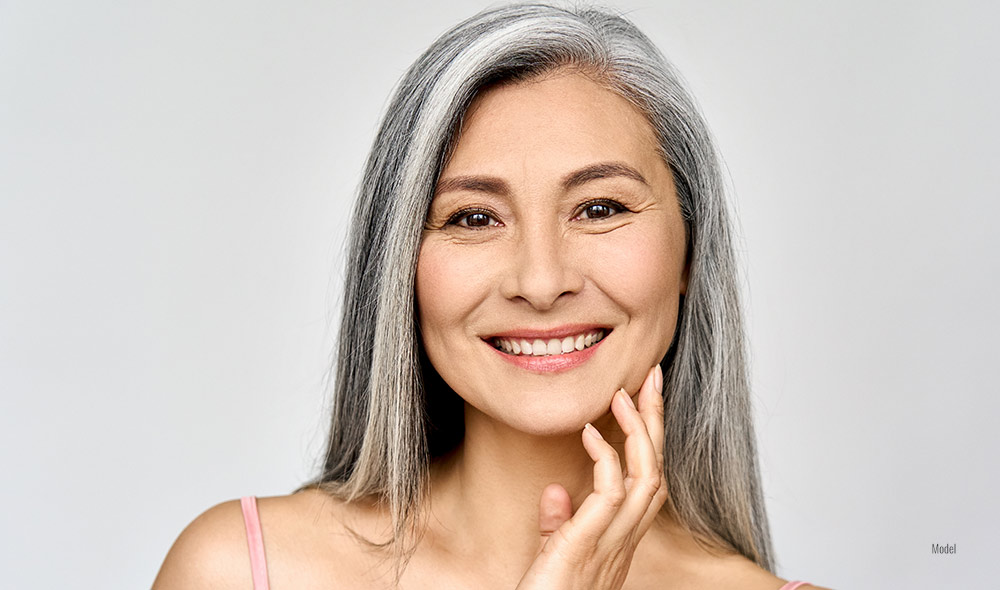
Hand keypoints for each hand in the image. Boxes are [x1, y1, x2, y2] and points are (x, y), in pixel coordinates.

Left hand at [516, 364, 667, 589]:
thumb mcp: (554, 557)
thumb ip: (558, 525)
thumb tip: (555, 491)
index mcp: (621, 538)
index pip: (648, 479)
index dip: (651, 438)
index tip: (643, 398)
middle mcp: (625, 540)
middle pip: (658, 470)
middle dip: (657, 420)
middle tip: (653, 376)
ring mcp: (611, 544)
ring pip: (648, 477)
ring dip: (640, 430)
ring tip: (625, 391)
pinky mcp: (587, 546)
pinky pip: (611, 493)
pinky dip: (606, 457)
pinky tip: (590, 431)